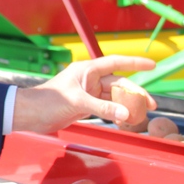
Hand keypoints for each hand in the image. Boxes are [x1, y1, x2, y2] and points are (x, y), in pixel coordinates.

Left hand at [12, 55, 157, 134]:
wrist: (30, 115)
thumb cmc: (48, 101)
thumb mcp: (77, 102)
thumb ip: (102, 108)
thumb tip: (125, 114)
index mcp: (87, 70)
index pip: (116, 63)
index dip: (135, 63)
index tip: (152, 64)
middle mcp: (90, 80)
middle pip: (119, 84)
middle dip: (136, 93)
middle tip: (152, 104)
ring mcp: (88, 93)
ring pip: (114, 98)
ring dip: (127, 105)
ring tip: (141, 115)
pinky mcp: (86, 106)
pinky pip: (107, 108)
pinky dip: (116, 114)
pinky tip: (125, 120)